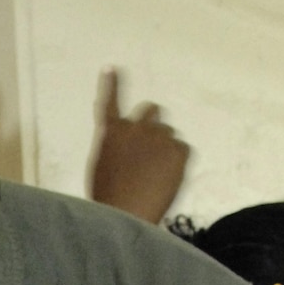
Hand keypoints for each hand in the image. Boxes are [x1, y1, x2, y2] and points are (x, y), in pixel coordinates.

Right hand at [88, 67, 190, 222]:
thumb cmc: (108, 199)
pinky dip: (177, 161)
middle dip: (152, 123)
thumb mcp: (101, 168)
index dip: (111, 84)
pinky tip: (166, 180)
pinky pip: (182, 150)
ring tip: (155, 175)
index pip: (110, 101)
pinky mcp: (179, 150)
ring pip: (168, 133)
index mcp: (112, 132)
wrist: (126, 216)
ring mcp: (160, 137)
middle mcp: (136, 127)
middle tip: (151, 148)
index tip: (112, 68)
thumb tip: (126, 143)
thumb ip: (114, 148)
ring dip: (164, 146)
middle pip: (151, 110)